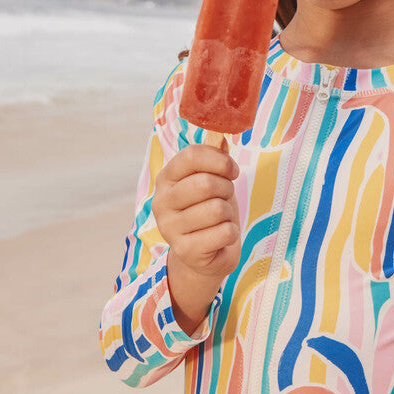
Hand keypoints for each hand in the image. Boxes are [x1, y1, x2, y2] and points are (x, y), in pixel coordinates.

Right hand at [151, 139, 241, 284]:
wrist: (204, 255)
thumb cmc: (209, 211)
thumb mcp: (211, 181)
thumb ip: (213, 158)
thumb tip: (220, 138)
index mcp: (166, 179)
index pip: (191, 156)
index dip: (219, 160)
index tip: (232, 170)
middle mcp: (161, 202)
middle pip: (205, 183)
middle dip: (226, 189)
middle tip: (225, 197)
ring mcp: (170, 228)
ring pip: (217, 209)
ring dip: (228, 213)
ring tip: (220, 219)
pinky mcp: (185, 250)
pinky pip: (224, 233)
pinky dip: (231, 233)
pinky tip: (221, 237)